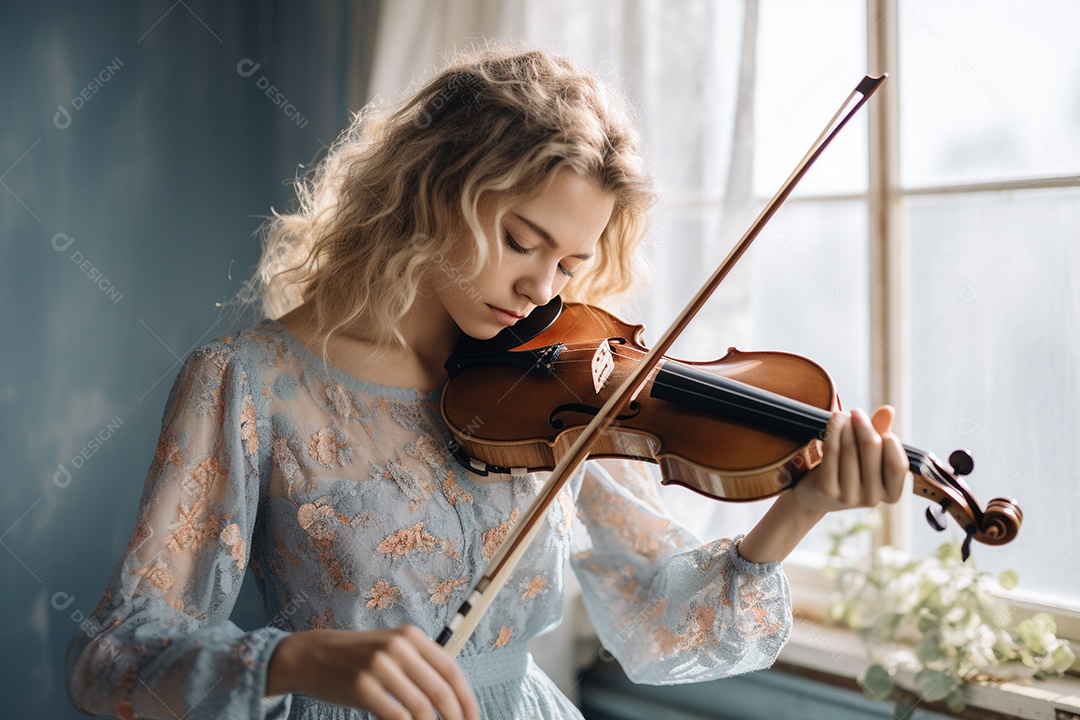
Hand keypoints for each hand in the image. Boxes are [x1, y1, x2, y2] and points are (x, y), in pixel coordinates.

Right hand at [266, 626, 479, 719]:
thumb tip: (453, 700)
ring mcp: (380, 665)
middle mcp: (399, 647)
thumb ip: (420, 666)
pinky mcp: (361, 686)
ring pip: (421, 709)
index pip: (452, 672)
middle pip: (441, 692)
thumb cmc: (357, 657)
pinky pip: (396, 717)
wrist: (311, 655)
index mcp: (412, 636)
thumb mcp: (392, 648)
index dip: (467, 701)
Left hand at [792, 406, 907, 514]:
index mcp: (890, 494)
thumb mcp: (868, 456)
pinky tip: (833, 421)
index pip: (898, 465)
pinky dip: (833, 431)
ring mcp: (848, 496)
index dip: (891, 443)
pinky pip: (832, 451)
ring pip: (850, 448)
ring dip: (846, 426)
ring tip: (842, 415)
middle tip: (856, 412)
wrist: (816, 495)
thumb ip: (880, 433)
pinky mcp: (826, 489)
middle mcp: (872, 499)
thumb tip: (889, 409)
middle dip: (864, 425)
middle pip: (872, 449)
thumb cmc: (850, 470)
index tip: (883, 430)